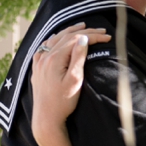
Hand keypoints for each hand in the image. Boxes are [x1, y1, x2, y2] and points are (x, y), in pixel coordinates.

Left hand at [30, 23, 110, 145]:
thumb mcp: (75, 80)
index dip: (93, 36)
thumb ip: (78, 57)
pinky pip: (44, 47)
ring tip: (82, 27)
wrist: (46, 119)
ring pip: (55, 39)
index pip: (76, 40)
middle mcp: (44, 57)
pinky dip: (54, 39)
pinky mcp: (37, 69)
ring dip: (69, 32)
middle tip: (101, 30)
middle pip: (66, 37)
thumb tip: (82, 39)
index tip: (107, 37)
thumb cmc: (63, 102)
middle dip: (85, 32)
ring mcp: (39, 62)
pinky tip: (56, 39)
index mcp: (55, 58)